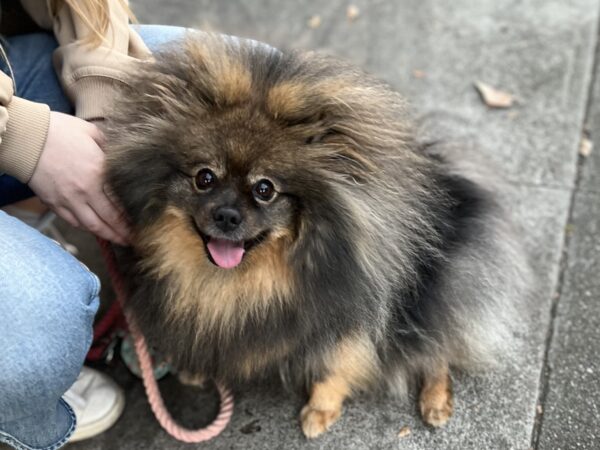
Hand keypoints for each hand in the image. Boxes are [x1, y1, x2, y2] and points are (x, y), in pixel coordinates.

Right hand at [28, 111, 129, 244]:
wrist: (27, 137)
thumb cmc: (60, 131)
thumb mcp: (93, 132)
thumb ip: (110, 147)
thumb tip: (123, 154)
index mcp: (98, 173)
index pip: (120, 202)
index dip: (132, 215)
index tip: (143, 221)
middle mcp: (85, 191)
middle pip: (110, 219)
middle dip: (124, 232)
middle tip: (136, 239)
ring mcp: (69, 200)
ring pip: (93, 226)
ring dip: (108, 235)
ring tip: (120, 240)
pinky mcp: (54, 203)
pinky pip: (74, 222)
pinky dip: (87, 228)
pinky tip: (96, 230)